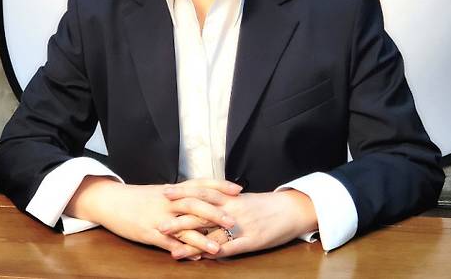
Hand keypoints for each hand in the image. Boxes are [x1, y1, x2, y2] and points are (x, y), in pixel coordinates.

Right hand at [65, 176, 240, 255]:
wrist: (112, 200)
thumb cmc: (139, 197)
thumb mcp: (162, 192)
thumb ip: (182, 196)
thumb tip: (205, 201)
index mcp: (173, 189)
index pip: (201, 184)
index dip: (220, 186)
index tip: (238, 189)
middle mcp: (168, 201)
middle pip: (195, 203)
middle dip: (215, 213)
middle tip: (234, 221)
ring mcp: (159, 217)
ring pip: (183, 226)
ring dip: (202, 237)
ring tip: (219, 247)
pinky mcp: (149, 232)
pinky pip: (168, 243)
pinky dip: (182, 251)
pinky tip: (195, 258)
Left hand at [160, 186, 317, 258]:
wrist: (291, 209)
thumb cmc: (265, 204)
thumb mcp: (242, 198)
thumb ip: (224, 199)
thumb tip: (204, 200)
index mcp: (230, 196)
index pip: (201, 191)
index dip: (183, 192)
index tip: (164, 192)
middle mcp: (232, 208)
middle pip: (201, 212)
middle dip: (179, 219)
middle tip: (159, 223)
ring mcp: (241, 225)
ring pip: (211, 234)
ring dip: (191, 242)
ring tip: (173, 250)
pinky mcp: (250, 240)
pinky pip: (229, 248)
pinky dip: (214, 253)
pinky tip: (201, 259)